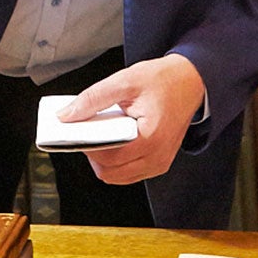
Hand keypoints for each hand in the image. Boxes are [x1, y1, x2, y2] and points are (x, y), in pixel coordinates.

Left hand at [59, 54, 205, 184]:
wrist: (191, 81)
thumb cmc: (163, 80)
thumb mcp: (124, 81)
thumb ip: (92, 99)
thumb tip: (65, 115)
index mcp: (151, 139)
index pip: (108, 158)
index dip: (87, 146)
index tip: (77, 130)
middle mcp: (157, 158)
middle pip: (110, 173)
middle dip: (93, 154)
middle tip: (90, 131)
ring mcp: (159, 163)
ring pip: (118, 177)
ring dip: (104, 160)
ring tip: (104, 134)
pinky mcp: (159, 163)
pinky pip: (129, 173)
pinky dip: (117, 161)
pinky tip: (115, 140)